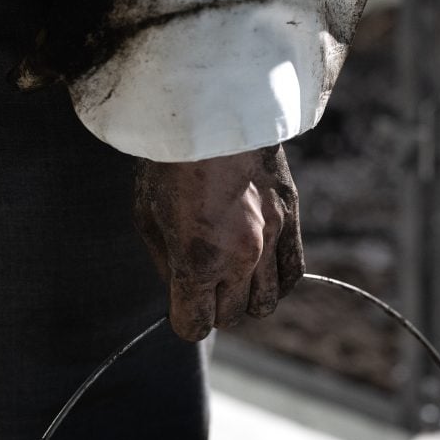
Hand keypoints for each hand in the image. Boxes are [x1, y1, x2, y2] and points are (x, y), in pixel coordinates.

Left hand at [133, 144, 303, 341]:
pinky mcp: (290, 219)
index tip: (181, 308)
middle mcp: (239, 260)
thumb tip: (179, 290)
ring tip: (231, 277)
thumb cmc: (169, 162)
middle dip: (212, 308)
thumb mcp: (146, 217)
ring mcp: (270, 240)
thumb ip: (165, 264)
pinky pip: (292, 274)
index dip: (184, 321)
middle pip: (229, 317)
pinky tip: (259, 270)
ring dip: (244, 298)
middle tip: (202, 285)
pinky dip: (276, 281)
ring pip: (264, 304)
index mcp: (197, 262)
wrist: (210, 113)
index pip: (194, 326)